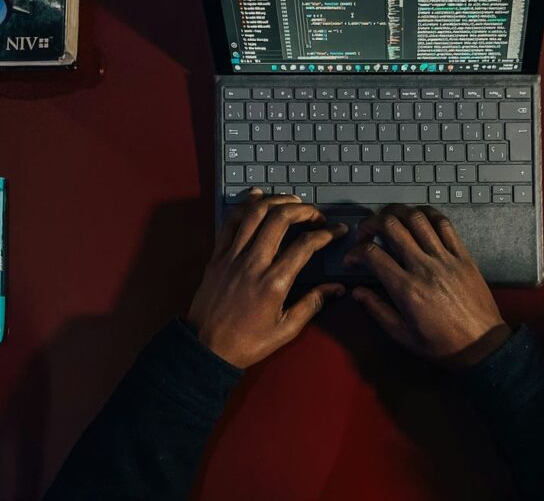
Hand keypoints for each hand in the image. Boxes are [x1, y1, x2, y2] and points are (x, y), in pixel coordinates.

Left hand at [186, 190, 347, 367]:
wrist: (205, 348)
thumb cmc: (247, 342)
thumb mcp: (286, 329)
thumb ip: (312, 304)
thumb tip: (338, 288)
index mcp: (274, 282)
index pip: (305, 245)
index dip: (326, 233)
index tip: (338, 231)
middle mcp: (253, 262)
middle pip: (280, 219)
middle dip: (303, 210)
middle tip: (316, 214)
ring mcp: (232, 256)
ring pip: (255, 214)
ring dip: (277, 201)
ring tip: (293, 201)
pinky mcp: (217, 255)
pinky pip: (230, 221)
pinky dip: (245, 204)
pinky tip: (258, 196)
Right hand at [345, 205, 511, 368]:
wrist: (482, 344)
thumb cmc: (442, 344)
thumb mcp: (403, 335)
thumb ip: (377, 310)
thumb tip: (357, 291)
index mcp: (406, 289)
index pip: (372, 255)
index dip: (355, 252)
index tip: (352, 259)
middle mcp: (424, 267)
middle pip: (391, 226)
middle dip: (370, 223)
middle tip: (365, 232)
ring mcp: (445, 258)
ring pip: (417, 218)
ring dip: (396, 212)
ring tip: (388, 219)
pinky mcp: (462, 255)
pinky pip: (444, 224)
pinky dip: (427, 214)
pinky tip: (417, 218)